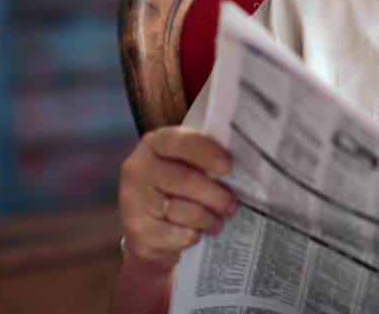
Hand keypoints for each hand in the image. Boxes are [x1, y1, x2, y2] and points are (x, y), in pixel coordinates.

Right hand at [119, 126, 238, 272]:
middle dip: (216, 195)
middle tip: (232, 205)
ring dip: (209, 219)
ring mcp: (132, 199)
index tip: (228, 166)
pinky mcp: (136, 231)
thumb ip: (205, 160)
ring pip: (185, 211)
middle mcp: (138, 168)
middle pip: (186, 180)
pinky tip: (194, 233)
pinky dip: (193, 236)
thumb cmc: (177, 193)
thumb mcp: (187, 168)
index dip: (206, 153)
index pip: (180, 142)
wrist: (149, 234)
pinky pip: (178, 235)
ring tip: (216, 222)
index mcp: (154, 144)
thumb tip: (246, 165)